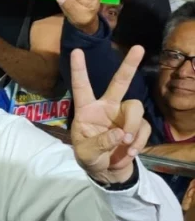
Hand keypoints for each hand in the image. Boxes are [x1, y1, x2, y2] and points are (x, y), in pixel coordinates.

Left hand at [70, 46, 150, 184]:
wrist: (106, 172)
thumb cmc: (89, 157)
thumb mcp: (86, 154)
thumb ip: (100, 143)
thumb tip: (120, 133)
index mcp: (87, 109)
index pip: (82, 86)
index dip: (79, 69)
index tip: (77, 51)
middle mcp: (106, 107)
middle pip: (119, 83)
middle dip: (128, 65)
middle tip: (138, 48)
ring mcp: (123, 115)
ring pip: (136, 107)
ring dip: (133, 127)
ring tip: (125, 145)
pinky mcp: (137, 127)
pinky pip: (144, 128)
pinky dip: (139, 142)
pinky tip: (130, 152)